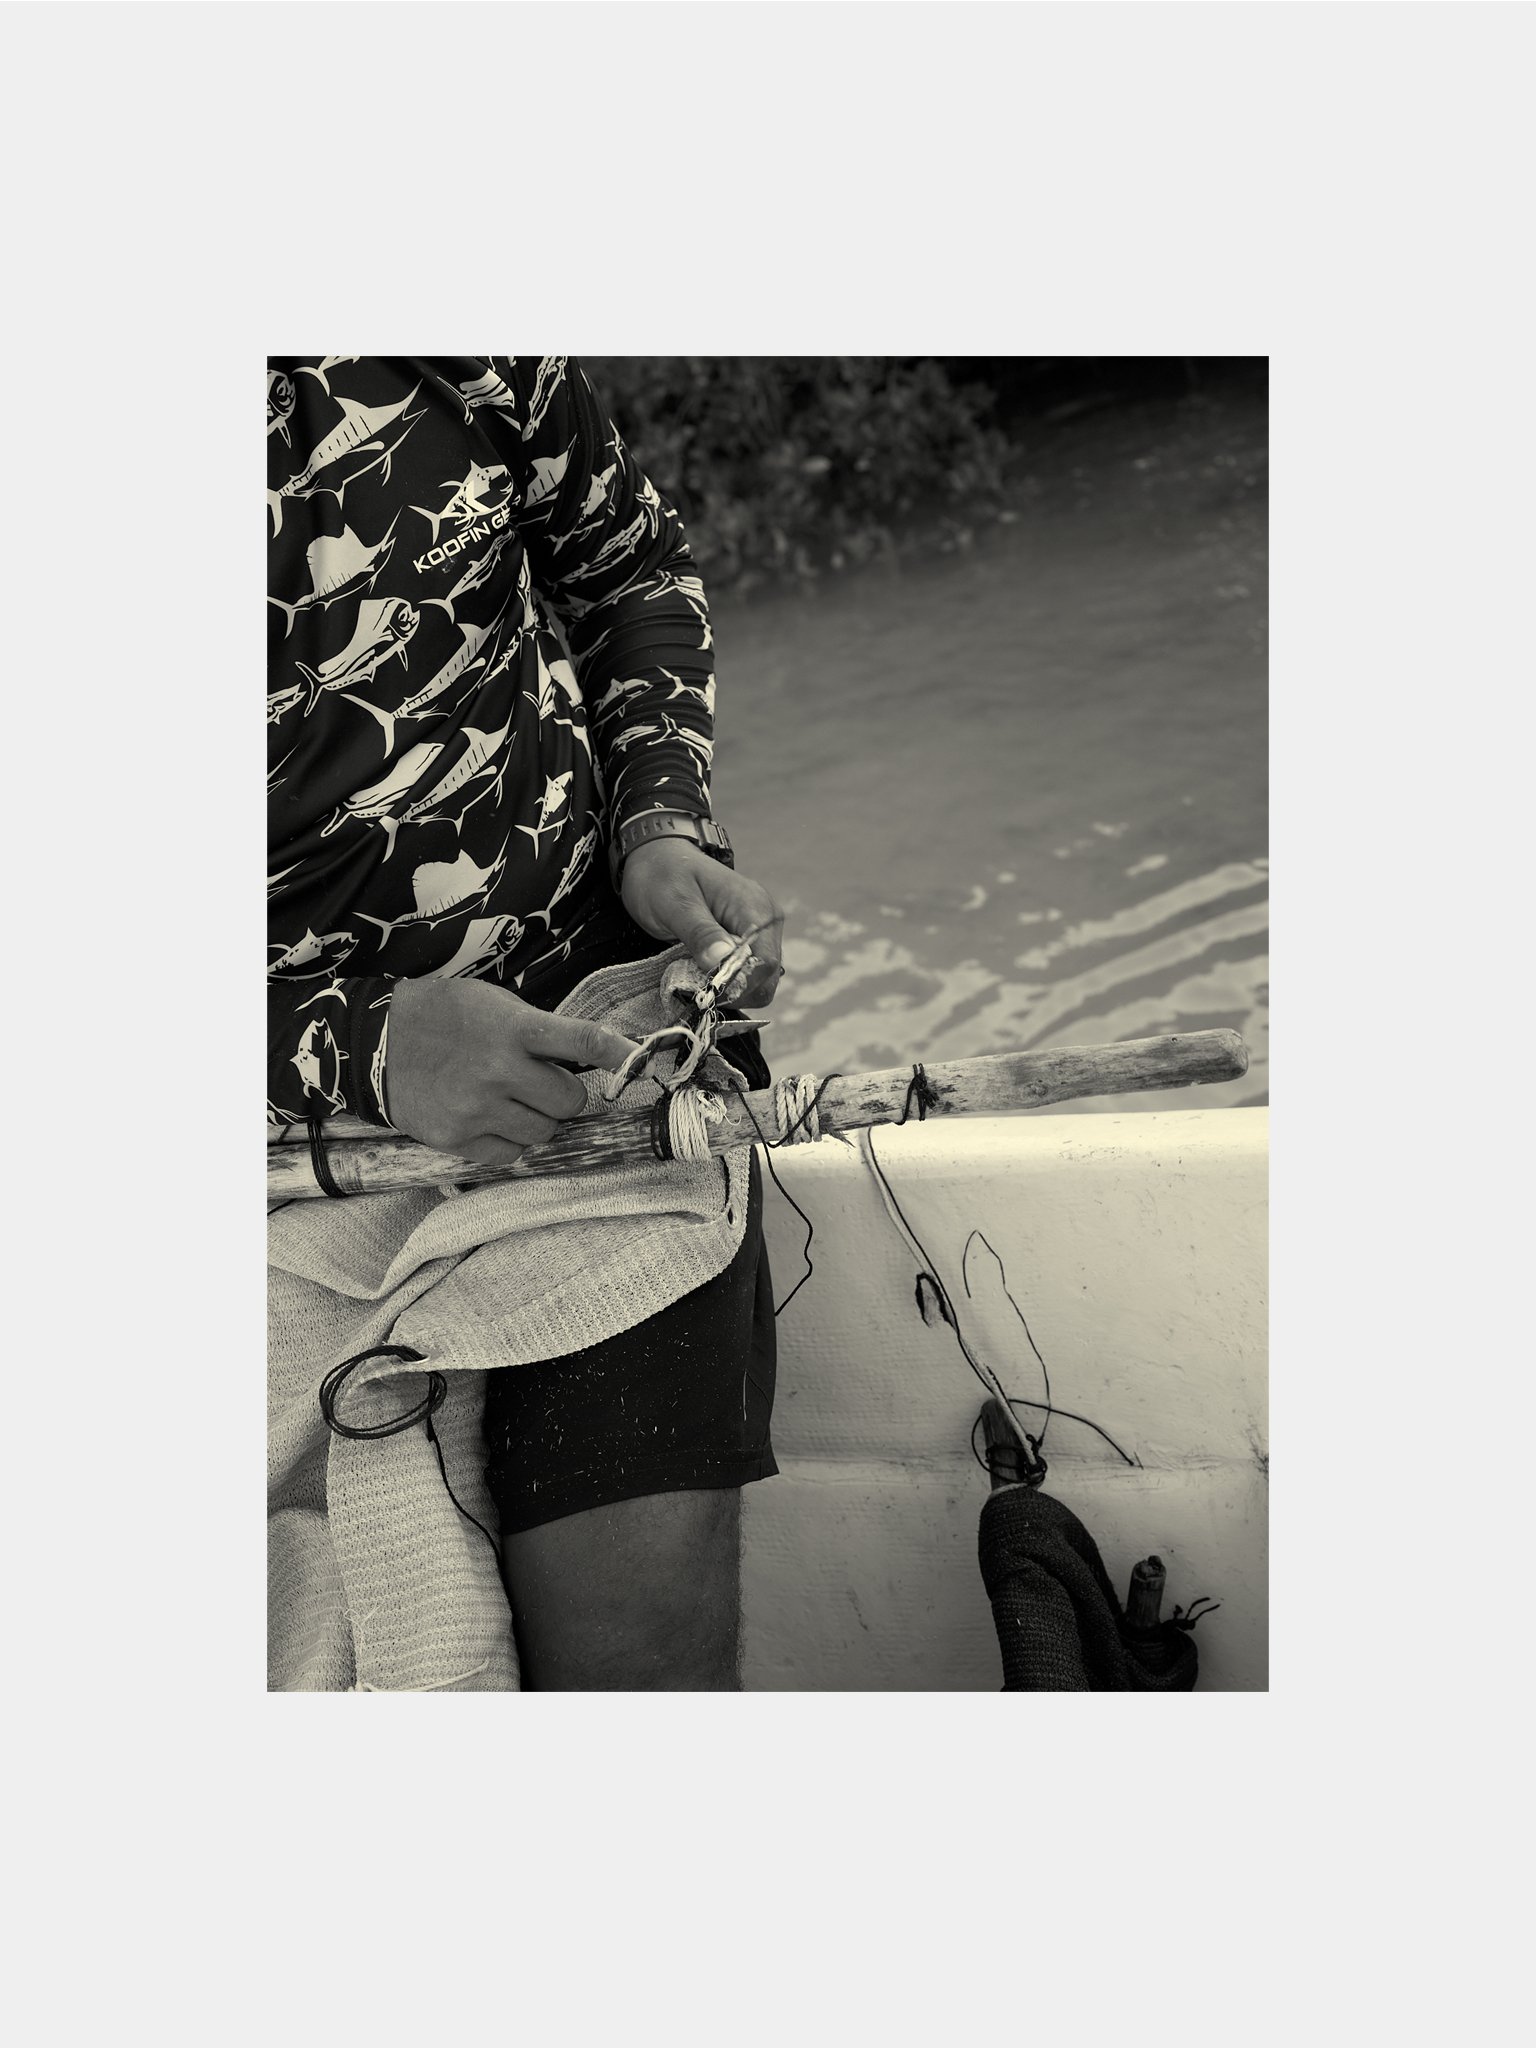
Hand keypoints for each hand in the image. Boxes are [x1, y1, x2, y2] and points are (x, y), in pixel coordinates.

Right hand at [385, 977, 639, 1167]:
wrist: (374, 1043)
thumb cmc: (443, 1016)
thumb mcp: (494, 1004)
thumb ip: (540, 1030)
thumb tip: (592, 1056)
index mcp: (514, 1028)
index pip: (583, 1042)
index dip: (620, 1054)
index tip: (645, 1064)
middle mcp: (499, 1070)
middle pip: (570, 1103)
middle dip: (561, 1095)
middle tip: (536, 1081)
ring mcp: (478, 1109)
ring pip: (544, 1133)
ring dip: (536, 1119)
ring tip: (505, 1097)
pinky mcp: (458, 1140)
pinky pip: (512, 1154)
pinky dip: (509, 1140)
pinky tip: (486, 1116)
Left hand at [620, 837, 784, 1004]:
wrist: (656, 857)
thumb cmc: (663, 875)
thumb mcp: (675, 904)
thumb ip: (700, 933)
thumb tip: (722, 962)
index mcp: (754, 907)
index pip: (765, 962)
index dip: (739, 984)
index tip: (707, 992)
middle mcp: (765, 920)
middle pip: (766, 976)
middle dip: (735, 990)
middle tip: (697, 988)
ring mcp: (758, 931)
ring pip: (758, 980)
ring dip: (729, 988)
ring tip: (696, 977)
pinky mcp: (745, 940)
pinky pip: (745, 972)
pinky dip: (725, 981)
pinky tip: (702, 973)